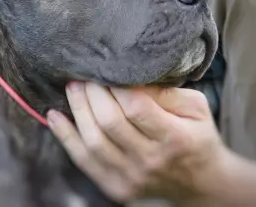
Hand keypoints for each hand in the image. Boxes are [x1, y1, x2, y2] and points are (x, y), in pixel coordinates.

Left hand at [47, 82, 228, 202]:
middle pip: (110, 122)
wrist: (200, 182)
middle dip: (93, 93)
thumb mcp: (196, 107)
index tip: (108, 68)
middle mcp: (151, 160)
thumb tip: (130, 75)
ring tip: (73, 87)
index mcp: (174, 138)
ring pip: (93, 141)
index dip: (116, 85)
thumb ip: (165, 91)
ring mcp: (131, 177)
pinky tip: (55, 116)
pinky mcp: (116, 187)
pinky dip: (65, 137)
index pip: (136, 107)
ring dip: (77, 110)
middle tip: (85, 74)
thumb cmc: (197, 135)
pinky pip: (83, 161)